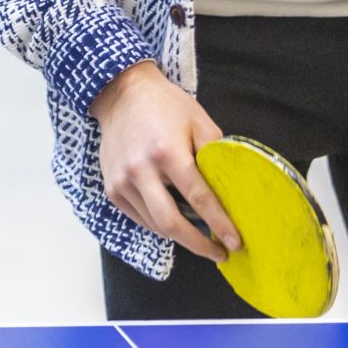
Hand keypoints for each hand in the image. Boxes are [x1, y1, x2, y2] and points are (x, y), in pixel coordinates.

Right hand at [89, 61, 241, 261]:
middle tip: (219, 253)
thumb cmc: (165, 106)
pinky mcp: (112, 189)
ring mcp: (122, 182)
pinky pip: (139, 218)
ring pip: (155, 225)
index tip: (235, 242)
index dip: (219, 223)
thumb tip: (232, 188)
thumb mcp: (199, 121)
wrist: (122, 94)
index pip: (198, 197)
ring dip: (180, 236)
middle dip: (198, 245)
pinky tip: (175, 220)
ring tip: (201, 236)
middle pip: (171, 223)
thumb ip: (216, 154)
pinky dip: (159, 225)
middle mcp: (141, 170)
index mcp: (167, 151)